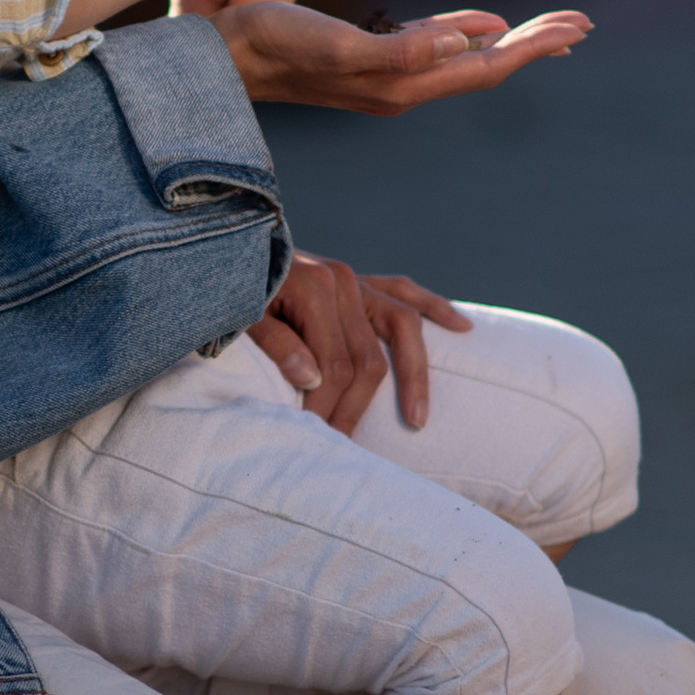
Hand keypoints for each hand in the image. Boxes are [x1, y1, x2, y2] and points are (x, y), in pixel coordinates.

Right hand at [211, 0, 590, 112]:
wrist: (224, 55)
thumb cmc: (274, 46)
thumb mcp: (337, 45)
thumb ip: (399, 50)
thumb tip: (466, 42)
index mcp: (403, 86)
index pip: (486, 66)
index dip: (533, 46)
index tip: (577, 26)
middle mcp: (403, 88)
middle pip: (486, 64)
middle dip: (536, 43)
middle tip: (584, 22)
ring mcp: (388, 76)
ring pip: (465, 56)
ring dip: (510, 40)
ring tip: (551, 27)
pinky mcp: (369, 58)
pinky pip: (433, 45)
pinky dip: (468, 32)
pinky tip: (485, 28)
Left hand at [253, 254, 470, 432]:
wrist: (232, 251)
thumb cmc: (236, 290)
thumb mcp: (244, 315)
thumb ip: (277, 345)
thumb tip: (313, 379)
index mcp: (316, 289)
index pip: (337, 365)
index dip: (329, 406)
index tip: (320, 438)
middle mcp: (344, 281)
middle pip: (369, 357)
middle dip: (359, 405)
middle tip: (347, 443)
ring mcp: (357, 280)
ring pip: (403, 327)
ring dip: (413, 375)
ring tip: (418, 416)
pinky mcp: (362, 281)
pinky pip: (405, 292)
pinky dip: (436, 307)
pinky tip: (462, 327)